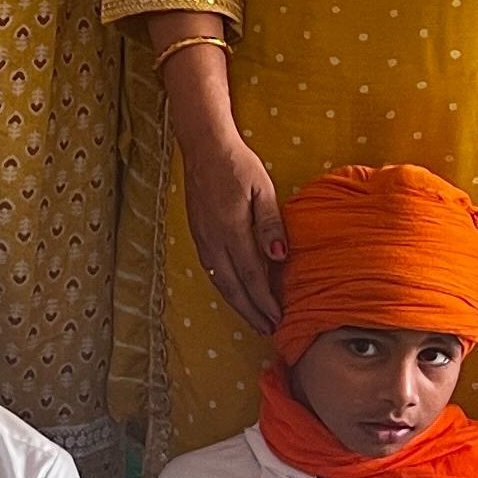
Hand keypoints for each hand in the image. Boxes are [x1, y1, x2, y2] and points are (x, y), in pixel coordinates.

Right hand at [165, 50, 285, 335]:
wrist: (204, 147)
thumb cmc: (237, 165)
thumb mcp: (262, 188)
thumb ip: (269, 223)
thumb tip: (279, 256)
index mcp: (231, 229)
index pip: (251, 275)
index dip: (265, 300)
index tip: (279, 318)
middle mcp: (213, 240)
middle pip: (233, 286)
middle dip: (251, 311)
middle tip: (267, 330)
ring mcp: (202, 238)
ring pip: (220, 281)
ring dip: (237, 304)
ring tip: (254, 319)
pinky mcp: (198, 234)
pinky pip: (212, 270)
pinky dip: (225, 287)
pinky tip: (235, 293)